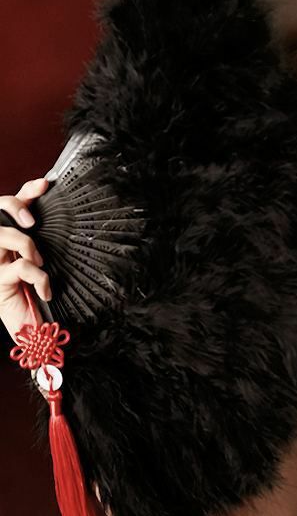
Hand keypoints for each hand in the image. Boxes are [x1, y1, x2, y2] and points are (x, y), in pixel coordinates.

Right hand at [0, 177, 50, 343]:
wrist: (37, 330)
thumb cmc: (43, 296)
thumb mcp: (51, 265)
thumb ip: (52, 244)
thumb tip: (71, 220)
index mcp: (13, 239)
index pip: (12, 206)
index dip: (26, 191)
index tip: (44, 184)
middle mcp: (0, 248)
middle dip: (15, 208)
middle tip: (32, 223)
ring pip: (2, 236)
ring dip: (25, 244)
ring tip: (40, 261)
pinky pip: (18, 268)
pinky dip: (38, 277)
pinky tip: (45, 290)